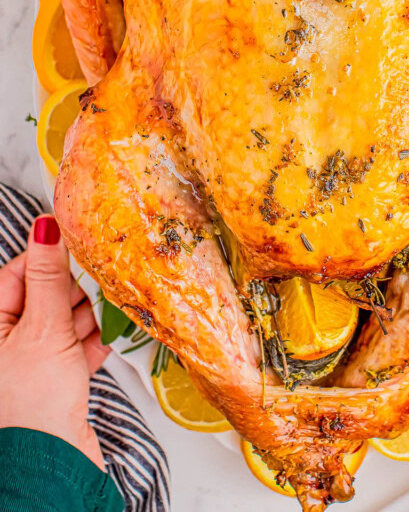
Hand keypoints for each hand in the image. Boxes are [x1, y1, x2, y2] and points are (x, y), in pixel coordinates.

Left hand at [0, 214, 109, 468]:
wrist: (53, 465)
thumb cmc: (33, 405)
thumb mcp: (45, 328)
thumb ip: (50, 276)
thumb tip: (46, 228)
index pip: (16, 273)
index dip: (47, 257)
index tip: (76, 243)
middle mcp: (6, 343)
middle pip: (43, 296)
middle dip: (73, 287)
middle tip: (101, 274)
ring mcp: (30, 363)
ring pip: (62, 321)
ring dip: (88, 313)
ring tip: (112, 303)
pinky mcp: (55, 382)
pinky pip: (76, 347)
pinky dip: (94, 339)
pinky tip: (112, 332)